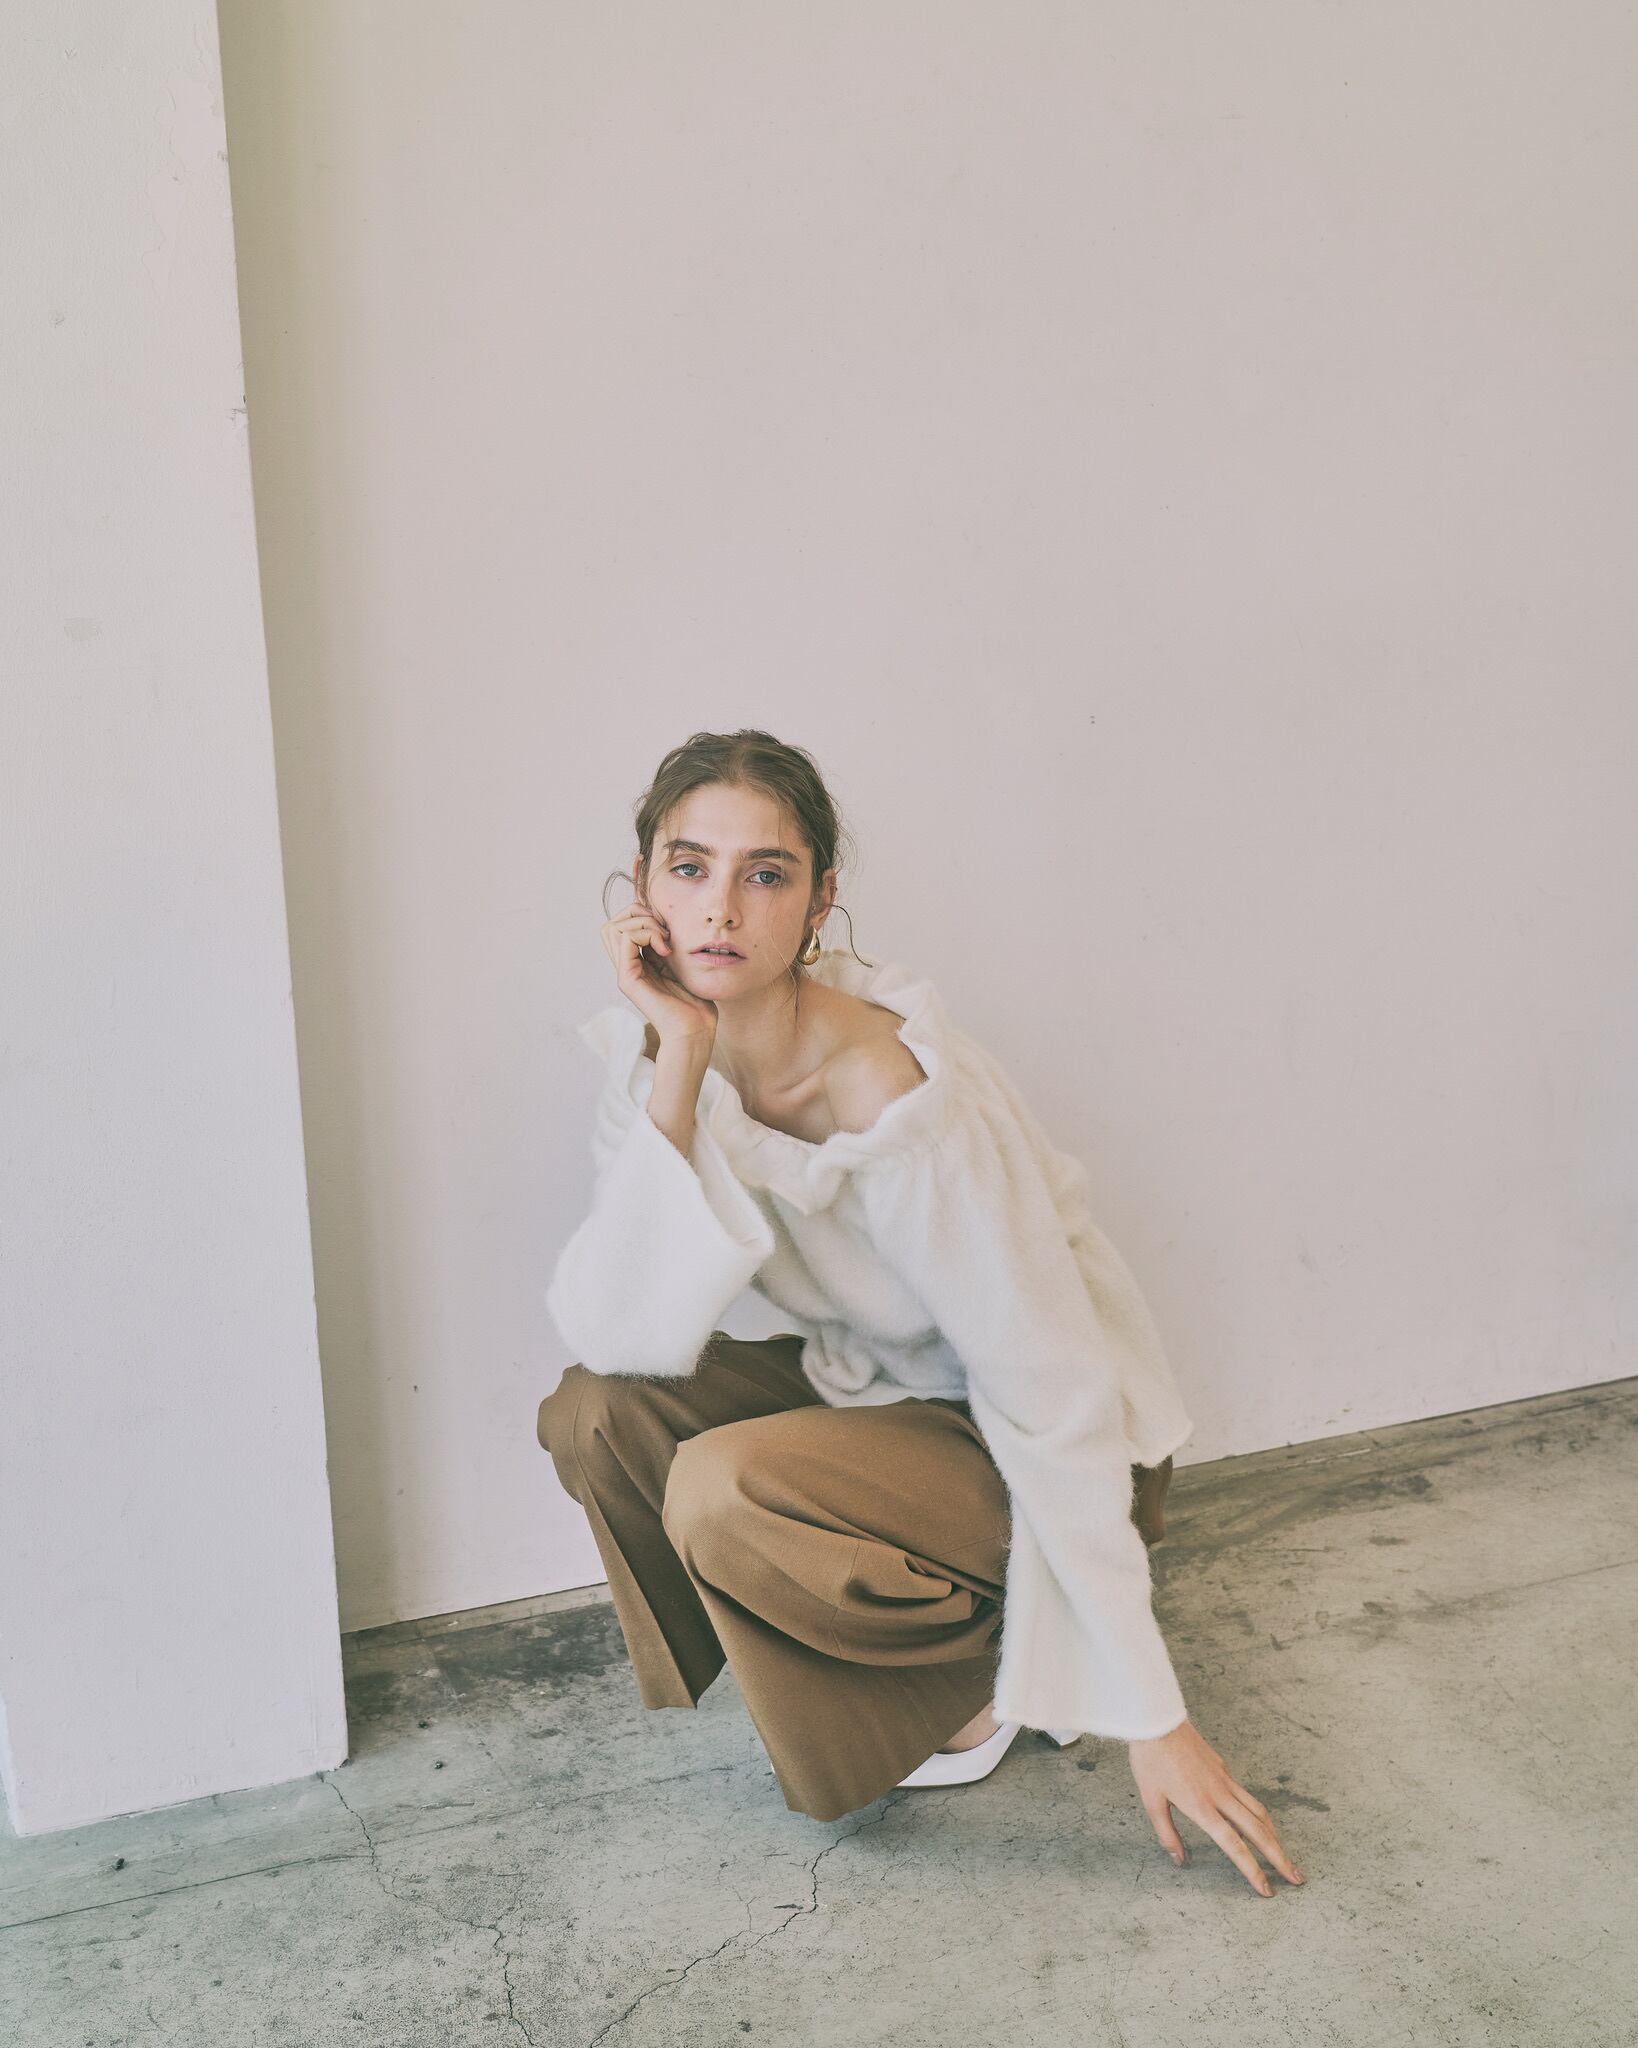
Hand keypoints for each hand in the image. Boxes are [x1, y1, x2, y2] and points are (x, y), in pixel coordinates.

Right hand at [601, 900, 719, 1048]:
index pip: (622, 925)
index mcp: (638, 963)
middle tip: (664, 930)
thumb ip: (668, 946)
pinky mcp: (628, 979)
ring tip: (664, 939)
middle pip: (613, 923)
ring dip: (643, 922)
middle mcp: (627, 966)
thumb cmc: (695, 1004)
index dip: (642, 914)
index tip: (668, 927)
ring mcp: (625, 973)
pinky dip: (647, 933)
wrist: (695, 1031)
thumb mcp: (681, 966)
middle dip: (638, 914)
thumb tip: (666, 921)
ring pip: (614, 928)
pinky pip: (625, 939)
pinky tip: (665, 949)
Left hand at [1128, 1720, 1306, 1896]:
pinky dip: (1258, 1813)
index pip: (1234, 1845)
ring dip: (1274, 1835)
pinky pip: (1246, 1795)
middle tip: (1296, 1877)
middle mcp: (1219, 1795)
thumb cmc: (1151, 1759)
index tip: (1266, 1889)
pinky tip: (1256, 1821)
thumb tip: (1178, 1859)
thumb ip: (1167, 1832)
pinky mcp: (1223, 1768)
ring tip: (1283, 1853)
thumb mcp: (1151, 1800)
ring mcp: (1224, 1780)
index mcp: (1202, 1807)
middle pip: (1258, 1831)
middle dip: (1279, 1857)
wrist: (1157, 1720)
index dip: (1252, 1870)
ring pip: (1258, 1811)